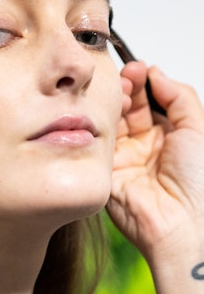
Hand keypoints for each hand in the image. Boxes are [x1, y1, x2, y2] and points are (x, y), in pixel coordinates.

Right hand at [107, 61, 203, 262]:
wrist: (184, 224)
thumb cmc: (200, 183)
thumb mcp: (200, 128)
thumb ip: (178, 95)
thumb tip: (156, 72)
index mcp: (171, 135)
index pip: (150, 99)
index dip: (144, 82)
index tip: (140, 69)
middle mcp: (146, 144)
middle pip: (129, 106)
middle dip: (128, 87)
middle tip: (128, 76)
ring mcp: (125, 155)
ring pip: (113, 119)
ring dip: (116, 101)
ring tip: (122, 92)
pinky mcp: (107, 168)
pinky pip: (98, 140)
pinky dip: (101, 121)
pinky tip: (108, 110)